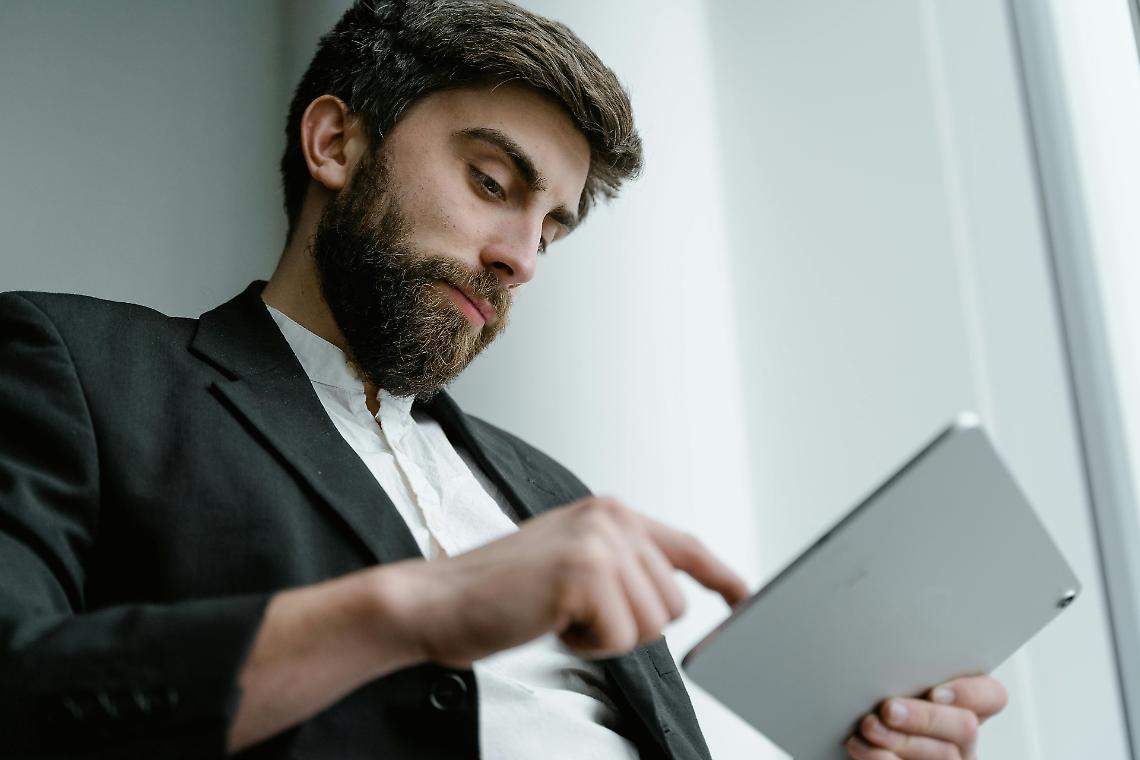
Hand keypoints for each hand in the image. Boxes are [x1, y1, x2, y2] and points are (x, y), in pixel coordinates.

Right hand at [377, 496, 748, 667]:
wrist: (439, 600)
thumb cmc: (496, 589)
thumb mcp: (568, 560)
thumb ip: (617, 563)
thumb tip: (665, 593)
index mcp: (608, 512)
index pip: (683, 545)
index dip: (720, 574)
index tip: (743, 596)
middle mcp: (611, 518)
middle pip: (672, 602)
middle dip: (627, 625)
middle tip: (573, 613)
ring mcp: (600, 542)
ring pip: (652, 623)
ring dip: (605, 636)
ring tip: (559, 614)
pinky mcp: (586, 573)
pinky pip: (621, 638)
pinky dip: (586, 646)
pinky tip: (551, 621)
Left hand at [845, 675, 1007, 759]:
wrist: (855, 740)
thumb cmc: (874, 705)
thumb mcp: (895, 685)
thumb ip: (905, 675)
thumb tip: (889, 653)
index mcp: (962, 708)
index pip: (992, 696)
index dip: (972, 693)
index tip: (935, 692)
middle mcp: (962, 740)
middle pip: (965, 726)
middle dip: (924, 717)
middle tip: (888, 709)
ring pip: (943, 755)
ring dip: (900, 740)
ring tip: (868, 727)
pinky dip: (884, 759)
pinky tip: (862, 747)